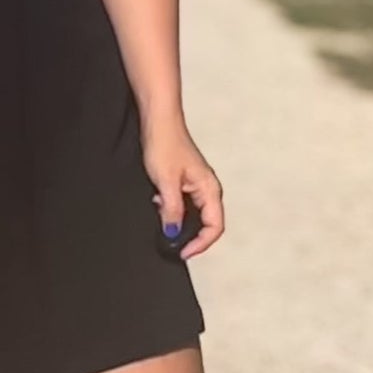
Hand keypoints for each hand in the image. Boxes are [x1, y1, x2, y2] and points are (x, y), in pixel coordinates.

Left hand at [143, 123, 223, 259]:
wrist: (158, 120)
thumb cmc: (165, 142)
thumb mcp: (166, 182)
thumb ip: (172, 210)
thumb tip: (174, 233)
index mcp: (210, 189)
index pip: (215, 226)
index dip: (201, 244)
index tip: (183, 252)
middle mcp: (207, 188)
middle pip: (206, 223)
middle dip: (189, 235)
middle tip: (170, 243)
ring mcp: (196, 184)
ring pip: (192, 214)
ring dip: (178, 221)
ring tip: (162, 219)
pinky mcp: (184, 181)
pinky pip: (183, 204)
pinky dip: (171, 210)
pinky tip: (158, 203)